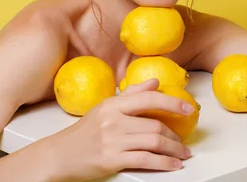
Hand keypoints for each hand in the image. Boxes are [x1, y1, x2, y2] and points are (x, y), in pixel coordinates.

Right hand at [51, 79, 192, 180]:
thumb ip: (131, 94)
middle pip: (154, 125)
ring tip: (182, 153)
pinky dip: (164, 163)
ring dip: (174, 149)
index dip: (172, 103)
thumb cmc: (84, 132)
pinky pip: (145, 160)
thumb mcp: (104, 108)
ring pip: (153, 143)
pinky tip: (173, 164)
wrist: (59, 156)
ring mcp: (112, 141)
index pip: (148, 99)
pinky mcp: (112, 160)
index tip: (188, 107)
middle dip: (175, 135)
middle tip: (184, 141)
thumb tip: (154, 82)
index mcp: (113, 105)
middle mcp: (113, 121)